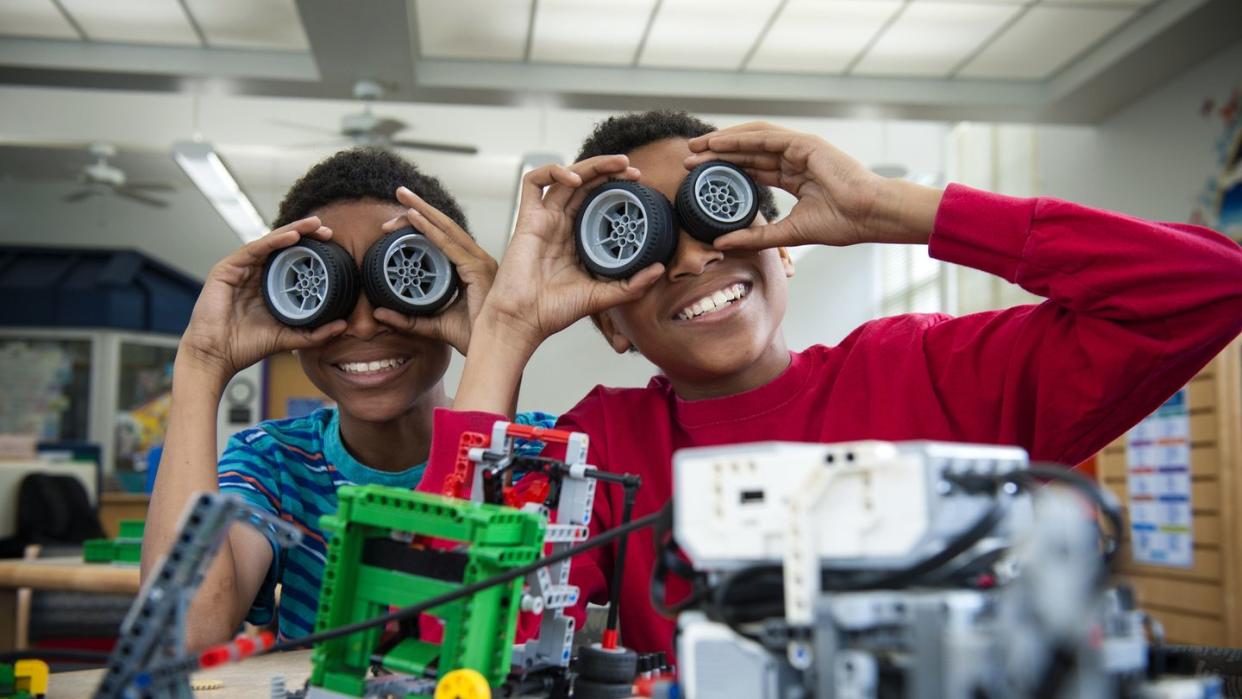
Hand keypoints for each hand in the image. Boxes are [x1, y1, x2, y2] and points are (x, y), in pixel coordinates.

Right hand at [179, 217, 346, 384]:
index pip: (292, 262)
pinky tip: (292, 236)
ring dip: (293, 231)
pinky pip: (254, 250)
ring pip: (270, 243)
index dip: (312, 253)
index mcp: (268, 287)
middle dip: (306, 236)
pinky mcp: (227, 269)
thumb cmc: (246, 346)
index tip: (334, 247)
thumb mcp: (288, 338)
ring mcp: (241, 269)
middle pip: (283, 248)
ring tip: (314, 225)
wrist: (216, 355)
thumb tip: (343, 326)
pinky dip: (273, 241)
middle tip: (328, 230)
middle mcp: (255, 274)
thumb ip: (315, 333)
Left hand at [373, 186, 498, 354]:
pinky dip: (431, 230)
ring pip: (447, 230)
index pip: (442, 239)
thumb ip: (407, 320)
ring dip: (423, 212)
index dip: (419, 226)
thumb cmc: (474, 336)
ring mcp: (480, 262)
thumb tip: (379, 313)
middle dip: (421, 209)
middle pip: (444, 228)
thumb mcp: (432, 325)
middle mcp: (476, 260)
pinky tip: (415, 219)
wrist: (495, 351)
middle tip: (400, 191)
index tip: (394, 223)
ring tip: (403, 197)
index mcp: (469, 268)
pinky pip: (450, 245)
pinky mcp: (479, 269)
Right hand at [480, 155, 664, 350]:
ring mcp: (543, 219)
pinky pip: (533, 182)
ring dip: (590, 165)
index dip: (616, 189)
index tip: (638, 186)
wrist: (523, 321)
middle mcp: (561, 225)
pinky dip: (553, 171)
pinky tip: (574, 178)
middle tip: (631, 168)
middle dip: (608, 170)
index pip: (598, 202)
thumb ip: (632, 285)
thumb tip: (660, 270)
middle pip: (585, 184)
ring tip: (614, 164)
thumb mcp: (602, 297)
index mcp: (578, 239)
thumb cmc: (554, 311)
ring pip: (565, 177)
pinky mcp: (526, 219)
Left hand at [684, 122, 891, 249]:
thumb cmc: (843, 224)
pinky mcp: (805, 143)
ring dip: (723, 142)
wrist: (870, 215)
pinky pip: (765, 137)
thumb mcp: (789, 233)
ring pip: (752, 140)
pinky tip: (718, 142)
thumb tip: (721, 242)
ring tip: (697, 147)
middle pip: (748, 153)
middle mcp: (795, 159)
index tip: (700, 178)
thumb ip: (756, 236)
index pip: (753, 170)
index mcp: (795, 177)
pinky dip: (740, 138)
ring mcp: (800, 148)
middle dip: (717, 155)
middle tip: (689, 160)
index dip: (727, 172)